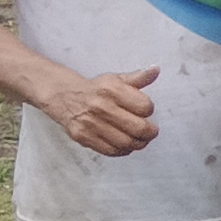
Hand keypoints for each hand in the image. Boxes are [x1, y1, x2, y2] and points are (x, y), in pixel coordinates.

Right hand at [40, 66, 161, 156]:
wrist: (64, 96)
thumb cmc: (96, 89)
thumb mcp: (117, 79)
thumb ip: (139, 78)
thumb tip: (156, 70)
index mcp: (112, 90)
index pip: (144, 106)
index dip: (149, 110)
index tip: (147, 112)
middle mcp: (101, 107)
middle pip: (138, 127)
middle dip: (150, 132)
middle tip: (151, 132)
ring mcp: (91, 123)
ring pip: (126, 142)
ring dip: (139, 144)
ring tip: (141, 140)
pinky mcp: (83, 137)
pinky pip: (110, 150)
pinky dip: (123, 151)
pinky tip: (125, 145)